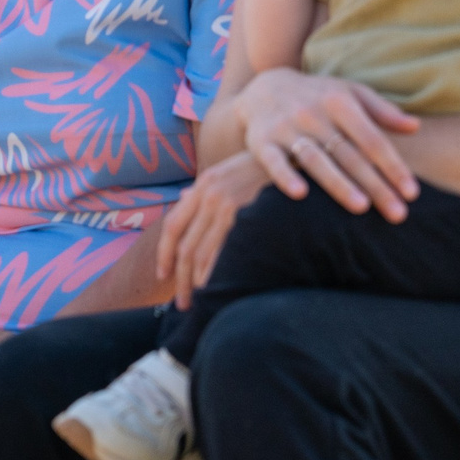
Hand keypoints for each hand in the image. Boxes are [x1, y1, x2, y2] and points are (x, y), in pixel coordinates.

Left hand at [155, 154, 266, 308]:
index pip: (172, 225)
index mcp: (204, 184)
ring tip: (199, 304)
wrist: (296, 154)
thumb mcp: (231, 171)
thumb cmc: (267, 167)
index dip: (164, 254)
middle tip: (182, 304)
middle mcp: (210, 193)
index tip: (163, 275)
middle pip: (185, 246)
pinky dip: (217, 275)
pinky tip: (218, 291)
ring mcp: (227, 205)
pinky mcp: (245, 215)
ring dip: (197, 283)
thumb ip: (207, 188)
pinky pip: (224, 254)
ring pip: (201, 254)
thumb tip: (184, 197)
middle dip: (180, 279)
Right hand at [232, 67, 419, 221]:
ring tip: (361, 207)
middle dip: (375, 185)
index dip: (393, 166)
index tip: (412, 193)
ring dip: (338, 183)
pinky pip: (274, 161)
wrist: (264, 88)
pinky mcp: (261, 142)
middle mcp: (313, 114)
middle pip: (349, 155)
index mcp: (339, 102)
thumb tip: (415, 127)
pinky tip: (300, 195)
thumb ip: (381, 111)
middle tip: (397, 214)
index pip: (372, 139)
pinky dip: (285, 177)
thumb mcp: (349, 92)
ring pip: (316, 159)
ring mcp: (286, 127)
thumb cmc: (317, 96)